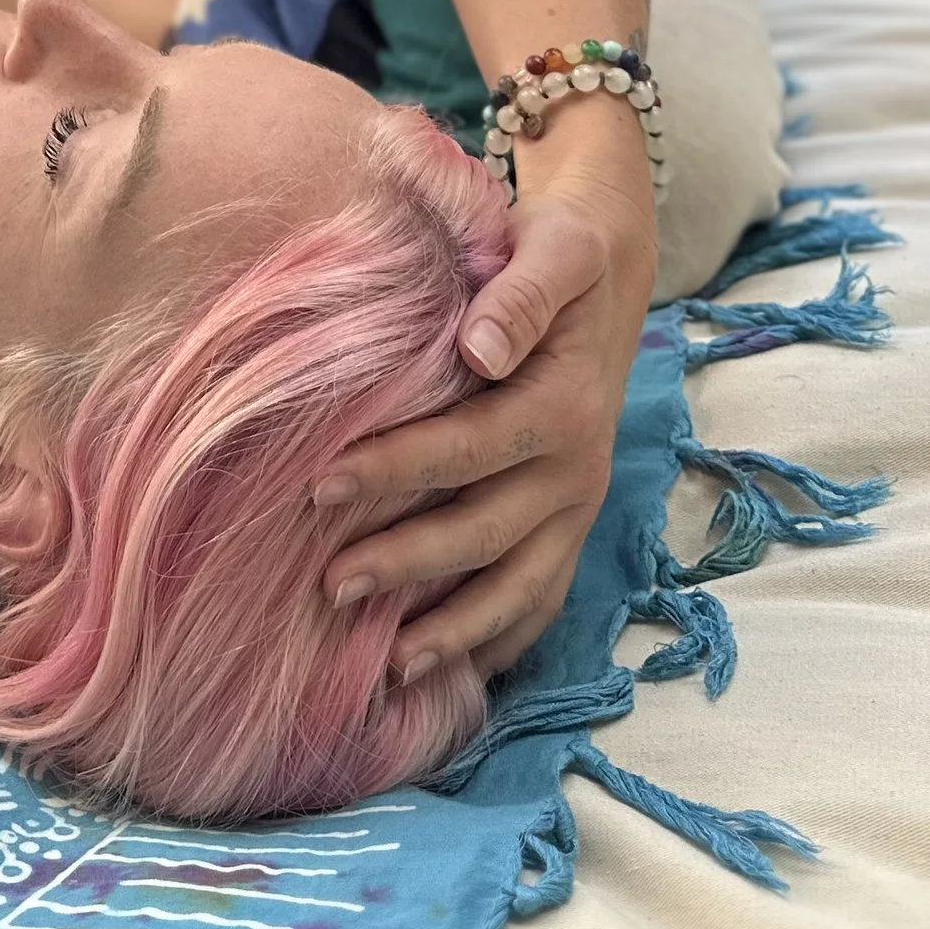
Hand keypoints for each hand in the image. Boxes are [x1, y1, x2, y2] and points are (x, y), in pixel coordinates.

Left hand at [313, 158, 654, 680]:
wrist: (608, 271)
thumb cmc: (563, 257)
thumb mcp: (553, 251)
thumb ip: (520, 295)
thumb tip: (481, 347)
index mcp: (564, 405)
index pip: (468, 449)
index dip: (396, 471)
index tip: (321, 484)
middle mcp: (576, 468)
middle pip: (484, 531)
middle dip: (408, 564)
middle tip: (329, 586)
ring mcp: (576, 505)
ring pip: (518, 585)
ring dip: (456, 629)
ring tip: (390, 666)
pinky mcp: (570, 523)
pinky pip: (542, 596)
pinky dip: (500, 640)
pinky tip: (452, 677)